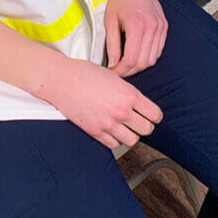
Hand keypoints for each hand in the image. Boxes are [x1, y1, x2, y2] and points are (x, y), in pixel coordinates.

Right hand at [47, 57, 162, 149]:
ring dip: (131, 134)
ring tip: (126, 127)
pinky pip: (114, 144)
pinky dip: (115, 139)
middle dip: (145, 125)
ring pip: (132, 140)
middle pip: (147, 129)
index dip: (155, 115)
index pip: (155, 114)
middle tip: (140, 121)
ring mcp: (109, 124)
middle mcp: (121, 111)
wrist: (62, 80)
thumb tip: (138, 103)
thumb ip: (128, 91)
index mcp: (129, 94)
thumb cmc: (85, 73)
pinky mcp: (96, 132)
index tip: (153, 116)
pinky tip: (112, 130)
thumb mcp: (114, 76)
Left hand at [105, 0, 167, 77]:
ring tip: (126, 63)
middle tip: (117, 70)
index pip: (131, 59)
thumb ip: (112, 45)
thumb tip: (112, 65)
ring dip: (139, 65)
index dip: (121, 71)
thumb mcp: (110, 20)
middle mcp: (152, 28)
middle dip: (129, 71)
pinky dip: (148, 56)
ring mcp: (160, 27)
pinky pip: (158, 50)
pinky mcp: (164, 26)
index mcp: (137, 26)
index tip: (112, 72)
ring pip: (152, 59)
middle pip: (143, 62)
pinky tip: (137, 53)